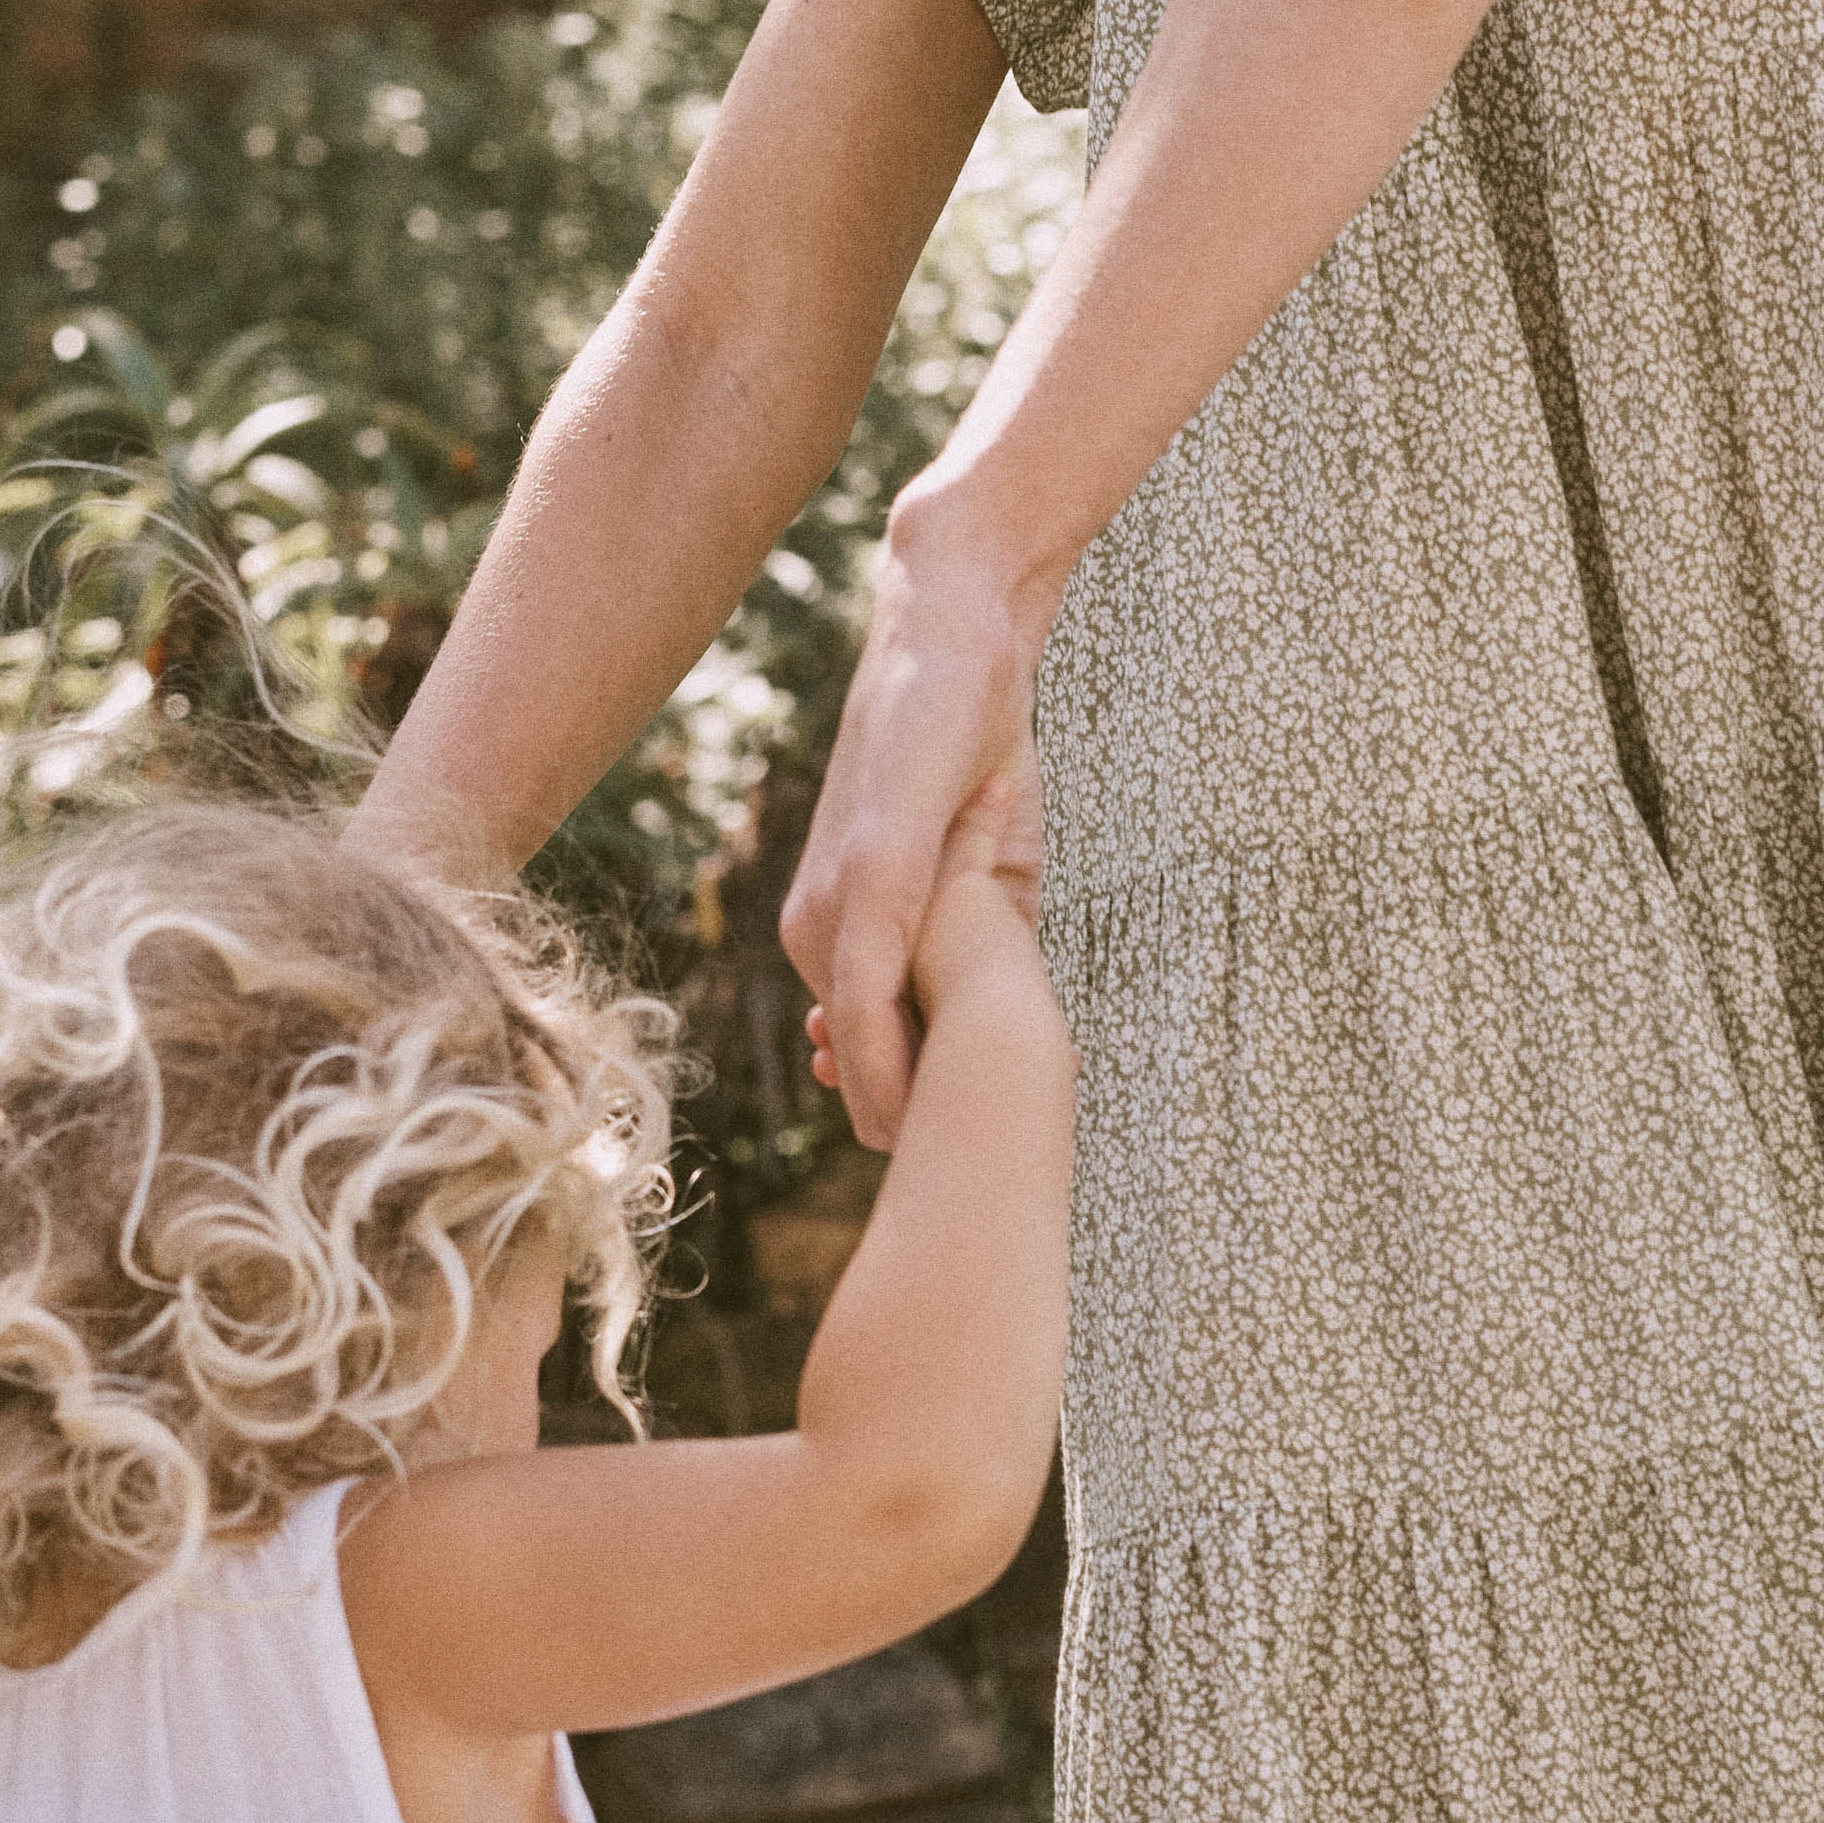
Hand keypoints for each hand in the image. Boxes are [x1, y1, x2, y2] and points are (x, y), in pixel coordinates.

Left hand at [780, 495, 1040, 1146]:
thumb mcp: (975, 860)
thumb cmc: (970, 743)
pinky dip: (887, 1063)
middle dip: (908, 1128)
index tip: (952, 1167)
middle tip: (966, 1185)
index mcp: (832, 923)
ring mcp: (831, 904)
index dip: (910, 1111)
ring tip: (950, 1176)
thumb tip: (1011, 988)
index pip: (866, 1047)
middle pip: (857, 1064)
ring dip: (901, 1115)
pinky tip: (914, 1117)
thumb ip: (979, 929)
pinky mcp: (866, 881)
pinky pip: (865, 998)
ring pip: (856, 1047)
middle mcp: (812, 924)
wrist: (954, 636)